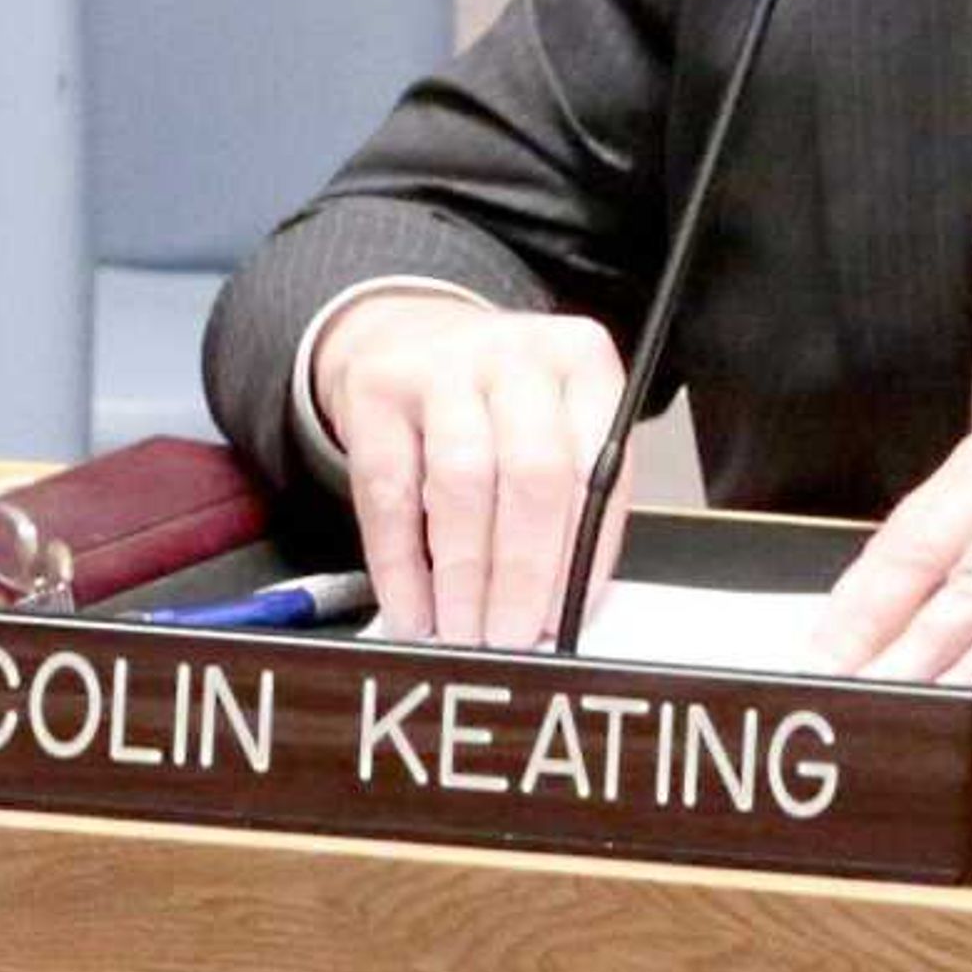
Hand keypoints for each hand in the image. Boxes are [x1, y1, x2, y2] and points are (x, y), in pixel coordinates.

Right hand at [313, 292, 631, 650]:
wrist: (410, 335)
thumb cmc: (497, 401)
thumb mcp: (557, 424)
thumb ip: (573, 502)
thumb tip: (564, 606)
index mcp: (581, 363)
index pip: (595, 469)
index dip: (579, 554)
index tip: (564, 617)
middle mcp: (516, 356)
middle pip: (531, 473)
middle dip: (522, 572)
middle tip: (511, 636)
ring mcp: (443, 365)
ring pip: (461, 482)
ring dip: (462, 575)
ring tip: (463, 630)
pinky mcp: (377, 388)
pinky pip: (389, 493)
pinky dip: (401, 566)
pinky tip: (413, 607)